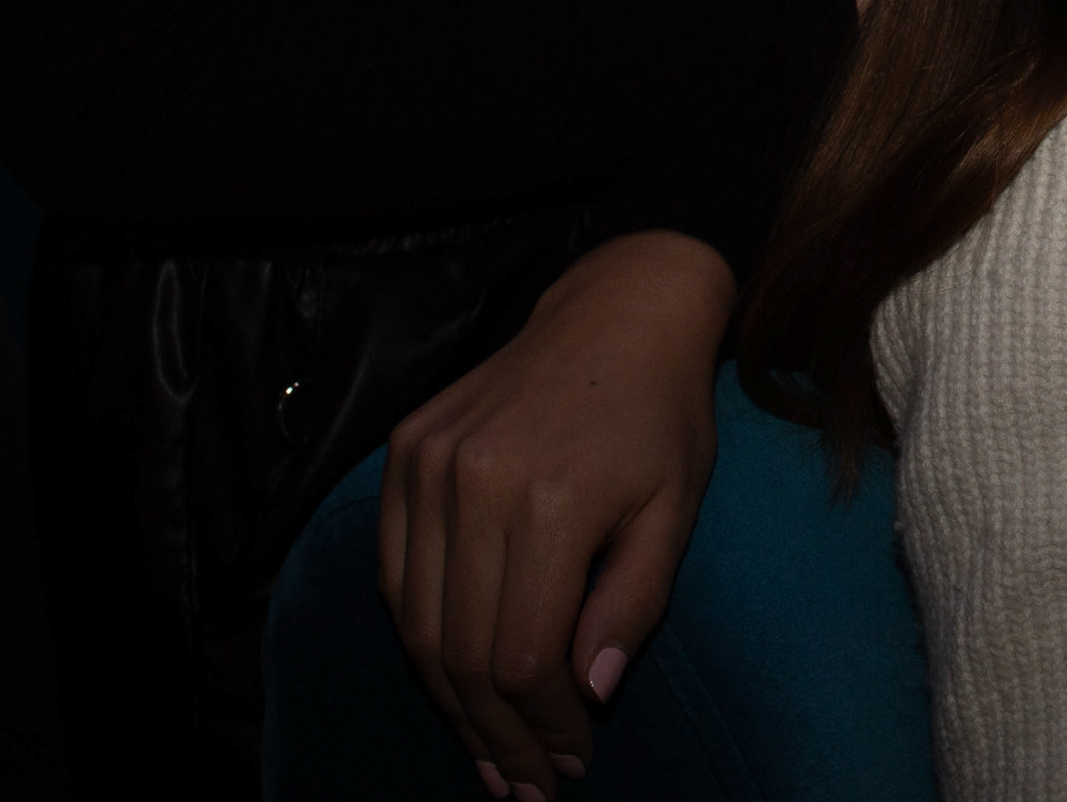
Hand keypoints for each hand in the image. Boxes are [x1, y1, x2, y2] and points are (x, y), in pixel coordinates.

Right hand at [378, 231, 733, 797]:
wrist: (616, 313)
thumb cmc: (660, 417)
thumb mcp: (673, 512)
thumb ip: (630, 606)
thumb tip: (585, 694)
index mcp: (548, 499)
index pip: (522, 655)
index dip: (543, 724)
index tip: (572, 762)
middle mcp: (474, 481)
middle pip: (461, 651)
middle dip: (496, 733)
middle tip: (527, 785)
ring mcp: (427, 463)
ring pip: (416, 622)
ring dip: (451, 701)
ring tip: (489, 752)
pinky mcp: (405, 451)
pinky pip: (393, 571)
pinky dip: (418, 634)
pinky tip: (452, 678)